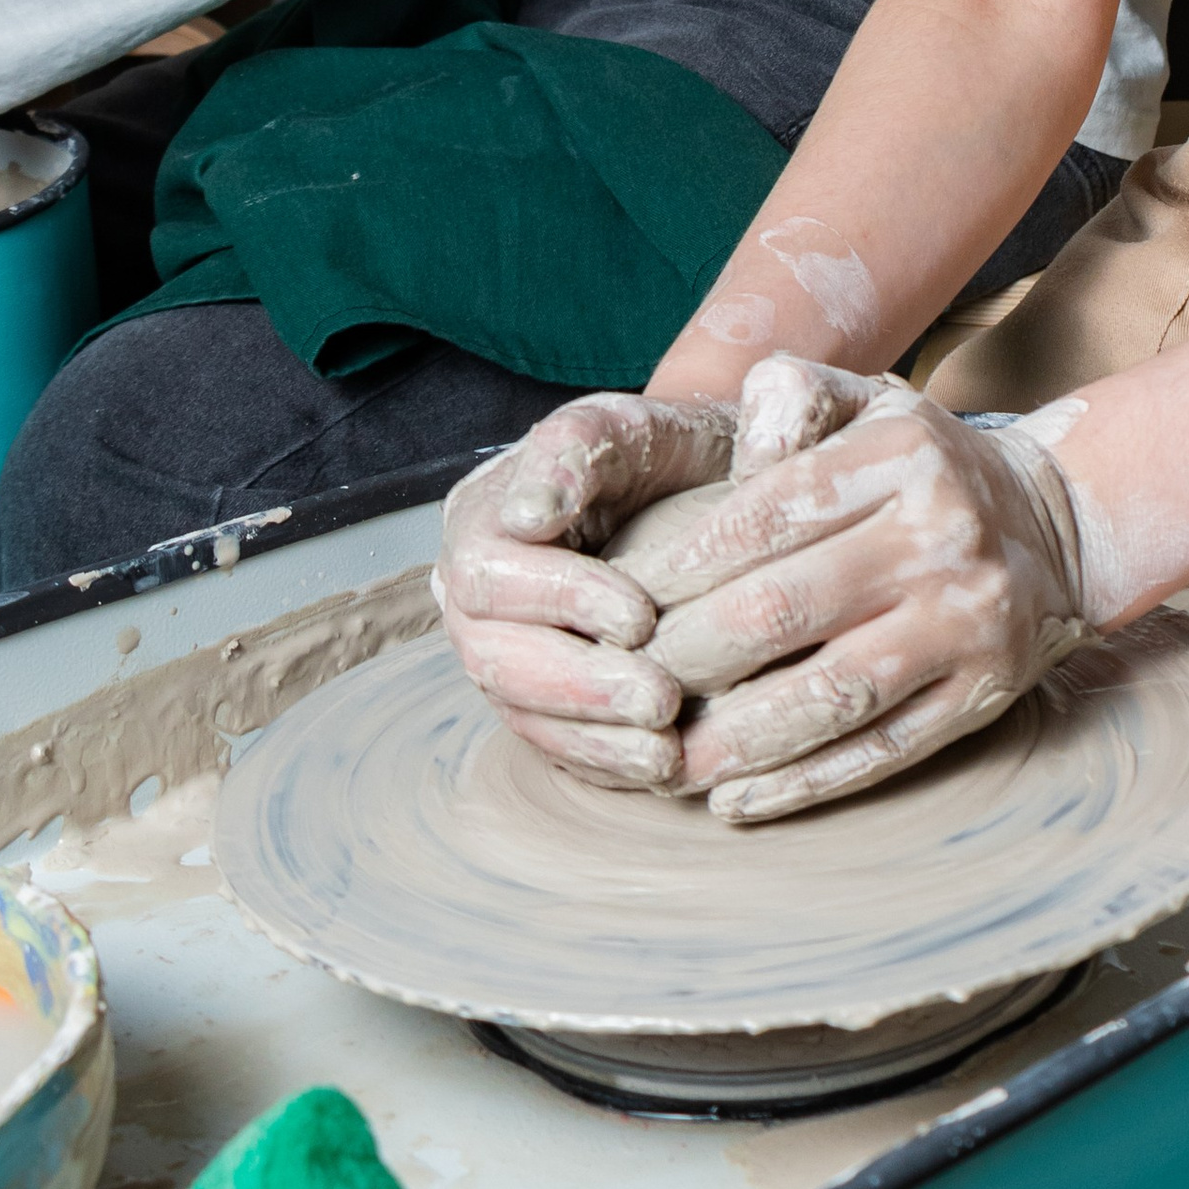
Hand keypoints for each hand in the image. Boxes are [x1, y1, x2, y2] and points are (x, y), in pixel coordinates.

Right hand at [434, 390, 735, 788]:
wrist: (709, 479)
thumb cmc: (675, 447)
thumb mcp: (639, 420)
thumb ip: (588, 442)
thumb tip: (532, 514)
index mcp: (490, 509)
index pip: (493, 568)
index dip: (562, 598)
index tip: (639, 617)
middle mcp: (479, 581)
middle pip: (493, 653)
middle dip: (578, 683)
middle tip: (660, 699)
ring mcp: (501, 642)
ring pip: (517, 707)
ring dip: (591, 735)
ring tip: (666, 751)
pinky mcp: (537, 691)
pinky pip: (549, 739)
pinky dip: (601, 759)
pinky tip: (658, 768)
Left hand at [621, 353, 1099, 822]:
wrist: (1060, 525)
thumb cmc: (927, 466)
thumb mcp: (870, 401)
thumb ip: (789, 399)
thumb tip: (731, 461)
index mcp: (900, 455)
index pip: (763, 517)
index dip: (676, 569)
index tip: (617, 609)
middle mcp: (940, 537)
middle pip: (781, 612)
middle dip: (684, 661)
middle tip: (620, 689)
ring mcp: (968, 623)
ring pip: (828, 697)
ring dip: (733, 742)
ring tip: (664, 764)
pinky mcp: (983, 694)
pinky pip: (880, 751)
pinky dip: (802, 783)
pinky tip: (735, 800)